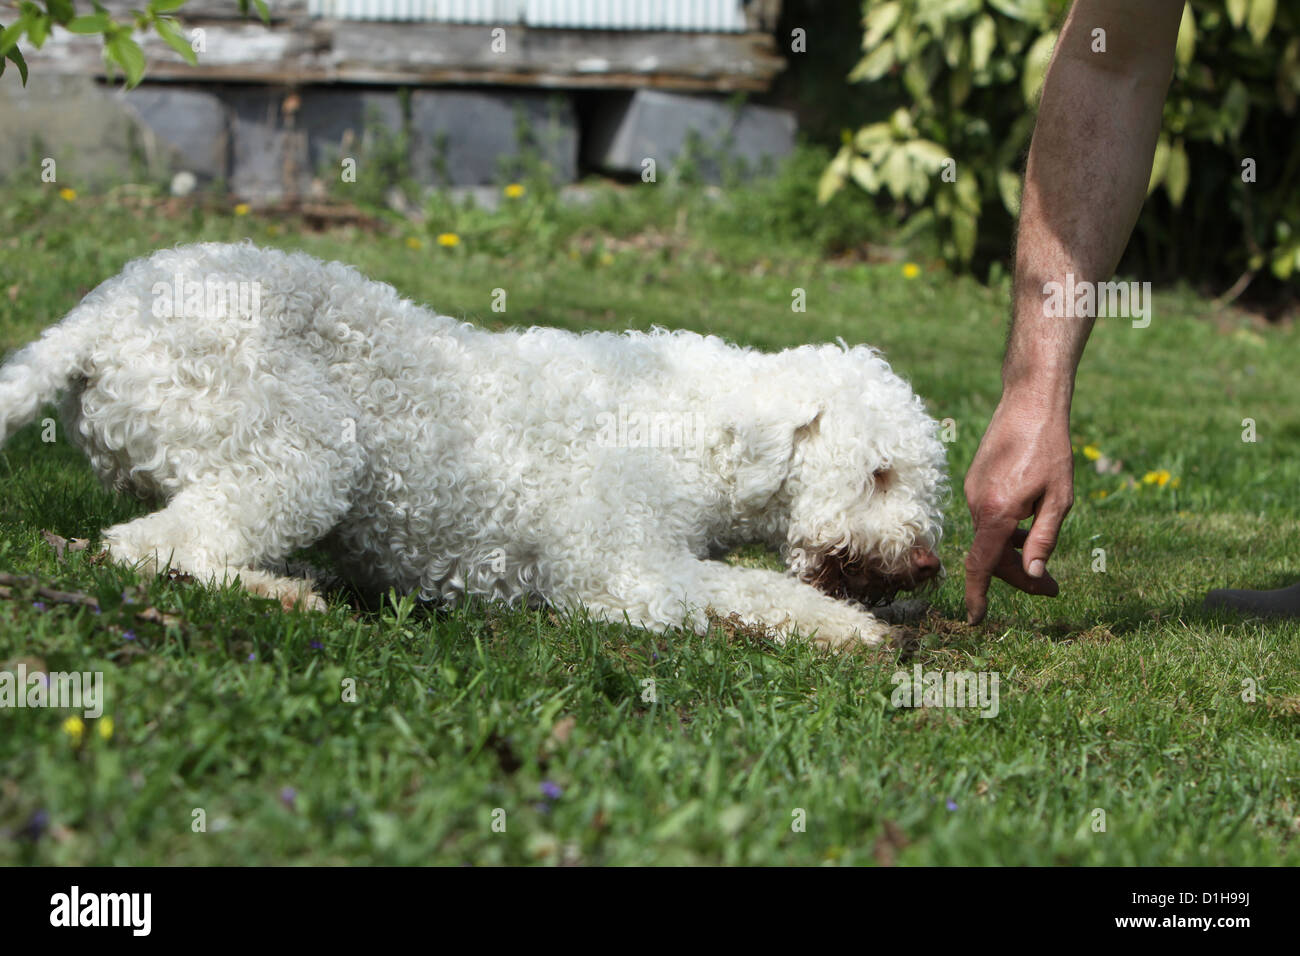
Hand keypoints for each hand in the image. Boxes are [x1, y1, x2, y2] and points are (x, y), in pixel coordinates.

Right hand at [963, 389, 1073, 623]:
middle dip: (1018, 576)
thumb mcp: (1060, 499)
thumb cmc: (1052, 448)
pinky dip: (1005, 532)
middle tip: (1052, 588)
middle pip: (991, 555)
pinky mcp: (976, 482)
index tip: (976, 620)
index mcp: (997, 511)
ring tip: (1043, 563)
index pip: (982, 565)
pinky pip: (988, 518)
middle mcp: (977, 504)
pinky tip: (1028, 529)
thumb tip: (1032, 574)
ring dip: (1012, 554)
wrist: (1030, 402)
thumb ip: (1043, 539)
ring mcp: (973, 492)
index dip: (978, 595)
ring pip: (990, 537)